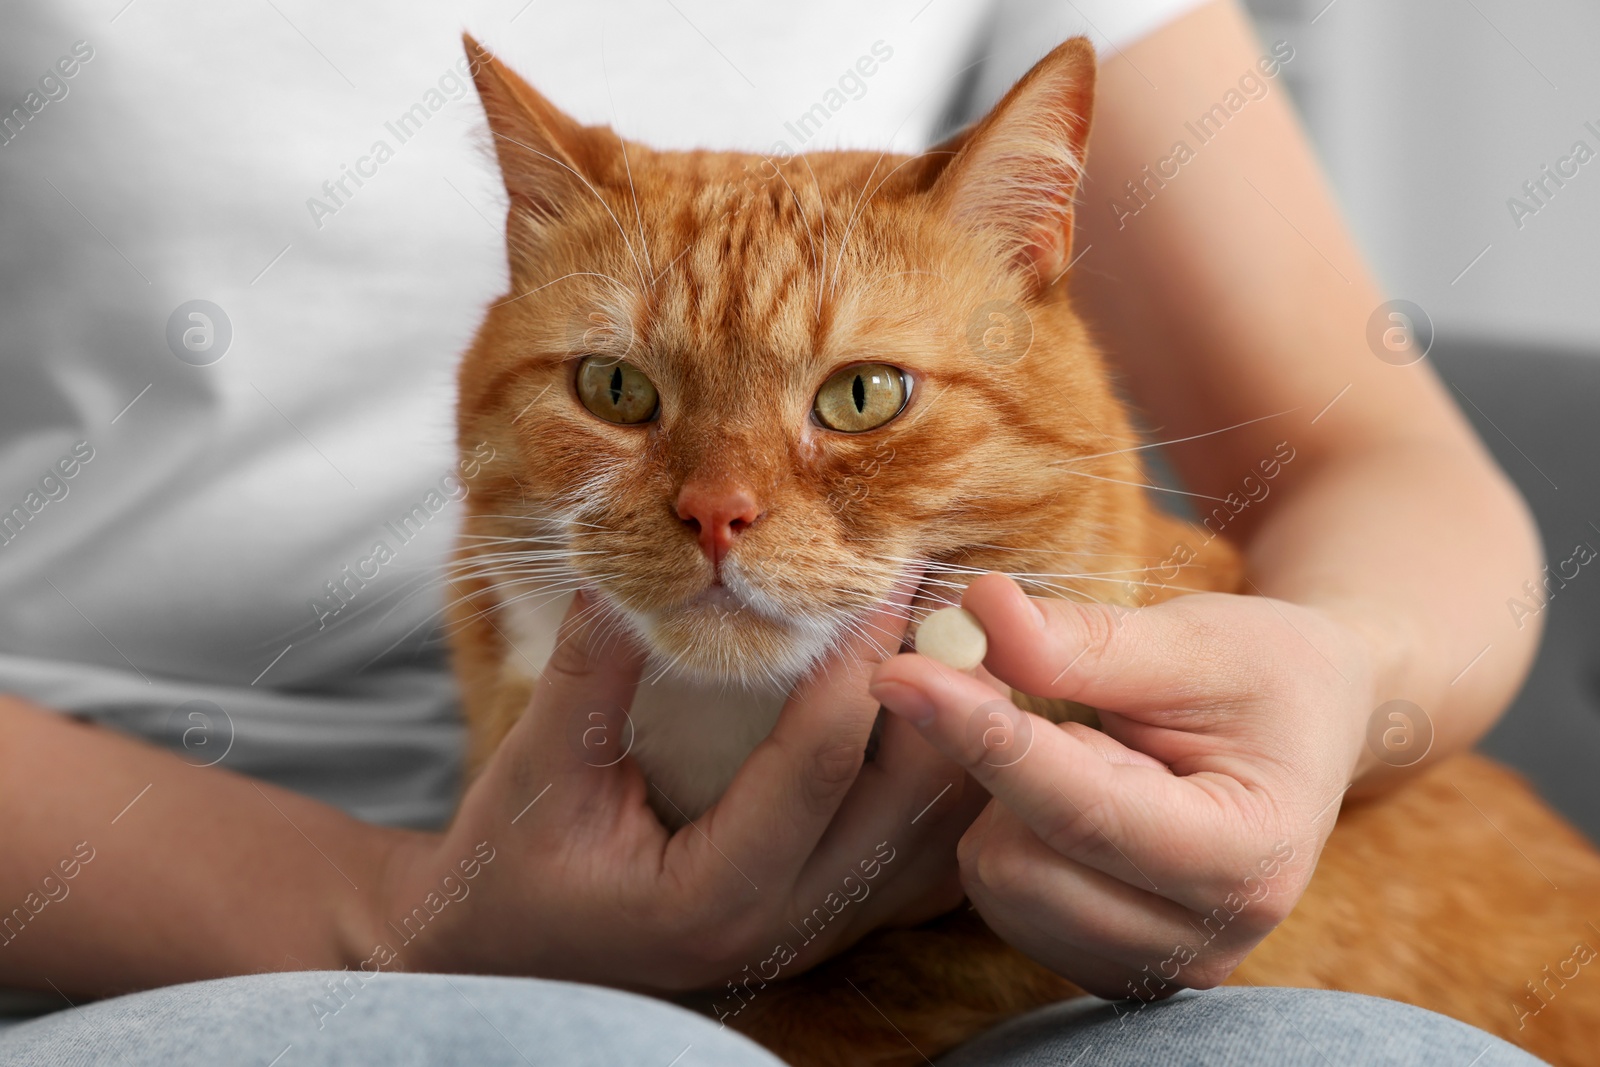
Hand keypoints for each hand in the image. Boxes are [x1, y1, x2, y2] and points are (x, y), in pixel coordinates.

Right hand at [374, 587, 980, 993]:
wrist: (510, 959)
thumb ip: (593, 666)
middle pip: (911, 803)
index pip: (821, 762)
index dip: (862, 656)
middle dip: (942, 692)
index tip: (887, 568)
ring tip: (956, 642)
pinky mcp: (832, 923)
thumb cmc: (508, 869)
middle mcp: (788, 925)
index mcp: (715, 893)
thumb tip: (637, 558)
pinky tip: (941, 719)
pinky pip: (925, 861)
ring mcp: (821, 933)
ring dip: (959, 738)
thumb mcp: (537, 767)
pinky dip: (947, 788)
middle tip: (950, 595)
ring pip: (937, 838)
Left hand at [867, 573, 1372, 998]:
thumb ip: (1083, 639)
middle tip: (1033, 690)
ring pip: (995, 885)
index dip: (981, 735)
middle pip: (1019, 863)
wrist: (1310, 726)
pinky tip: (1069, 792)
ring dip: (1002, 798)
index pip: (1079, 808)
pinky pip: (998, 902)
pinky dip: (1007, 831)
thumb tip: (978, 611)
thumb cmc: (1263, 673)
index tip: (902, 673)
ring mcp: (1152, 964)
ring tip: (1082, 747)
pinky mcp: (1105, 964)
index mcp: (1248, 856)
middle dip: (998, 762)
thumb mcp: (1192, 639)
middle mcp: (1204, 939)